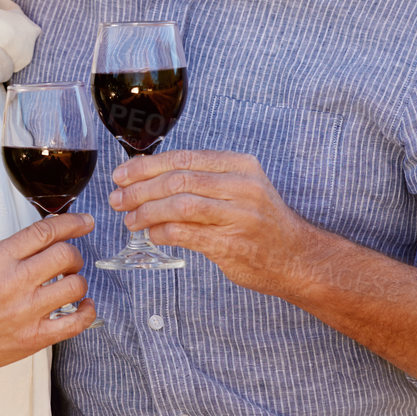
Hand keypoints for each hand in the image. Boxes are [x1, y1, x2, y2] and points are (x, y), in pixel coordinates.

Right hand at [0, 213, 95, 384]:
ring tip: (68, 284)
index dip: (71, 223)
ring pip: (75, 286)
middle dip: (74, 255)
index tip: (85, 222)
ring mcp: (26, 312)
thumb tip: (51, 237)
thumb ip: (14, 250)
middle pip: (65, 255)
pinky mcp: (35, 337)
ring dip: (78, 281)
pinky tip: (83, 306)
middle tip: (69, 262)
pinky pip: (76, 322)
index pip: (44, 232)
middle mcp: (13, 283)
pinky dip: (87, 311)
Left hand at [108, 150, 332, 297]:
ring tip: (129, 219)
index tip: (121, 175)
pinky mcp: (232, 245)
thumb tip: (147, 175)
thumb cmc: (261, 221)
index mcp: (240, 165)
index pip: (182, 158)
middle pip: (177, 180)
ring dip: (146, 212)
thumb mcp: (240, 187)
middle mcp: (241, 186)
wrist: (298, 257)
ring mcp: (238, 216)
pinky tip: (151, 235)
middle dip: (140, 189)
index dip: (146, 166)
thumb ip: (202, 178)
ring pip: (179, 205)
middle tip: (118, 199)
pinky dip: (162, 233)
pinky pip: (186, 234)